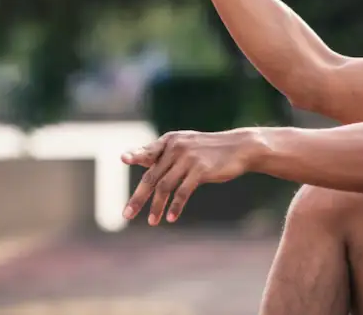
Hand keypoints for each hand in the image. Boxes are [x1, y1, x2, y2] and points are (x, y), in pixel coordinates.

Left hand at [120, 128, 261, 224]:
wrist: (239, 147)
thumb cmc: (209, 150)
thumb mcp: (187, 146)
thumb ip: (166, 155)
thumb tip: (144, 165)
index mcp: (170, 141)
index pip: (149, 152)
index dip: (136, 155)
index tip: (123, 158)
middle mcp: (176, 148)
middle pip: (152, 176)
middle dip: (139, 197)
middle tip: (127, 214)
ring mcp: (188, 158)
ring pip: (165, 187)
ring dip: (156, 207)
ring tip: (151, 222)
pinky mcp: (200, 170)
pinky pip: (183, 192)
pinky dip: (176, 207)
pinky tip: (171, 218)